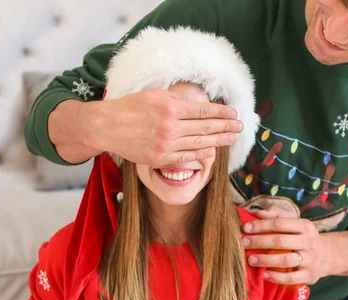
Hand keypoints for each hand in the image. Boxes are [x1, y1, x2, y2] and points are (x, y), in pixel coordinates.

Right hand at [84, 83, 242, 166]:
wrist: (107, 127)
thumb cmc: (130, 107)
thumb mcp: (154, 94)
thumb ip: (177, 98)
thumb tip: (198, 101)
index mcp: (170, 107)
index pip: (203, 110)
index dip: (221, 112)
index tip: (233, 113)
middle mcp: (170, 127)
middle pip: (206, 127)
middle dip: (226, 126)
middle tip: (240, 126)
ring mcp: (165, 145)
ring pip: (199, 143)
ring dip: (219, 140)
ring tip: (232, 138)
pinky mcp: (160, 158)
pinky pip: (186, 157)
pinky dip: (201, 154)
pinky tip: (213, 151)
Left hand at [242, 205, 324, 284]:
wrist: (328, 256)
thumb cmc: (303, 237)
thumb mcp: (295, 222)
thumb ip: (277, 214)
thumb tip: (257, 213)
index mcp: (305, 226)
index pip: (280, 223)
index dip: (261, 225)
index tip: (245, 228)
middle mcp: (309, 242)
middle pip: (280, 241)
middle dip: (259, 242)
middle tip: (243, 243)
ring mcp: (310, 260)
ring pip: (285, 260)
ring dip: (265, 260)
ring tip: (250, 260)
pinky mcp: (309, 275)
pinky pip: (291, 278)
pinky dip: (276, 277)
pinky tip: (264, 274)